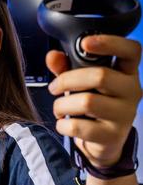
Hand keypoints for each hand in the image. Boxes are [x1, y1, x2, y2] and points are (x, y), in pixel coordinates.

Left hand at [47, 34, 141, 167]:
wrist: (103, 142)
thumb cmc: (93, 107)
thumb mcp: (80, 84)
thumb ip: (66, 68)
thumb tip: (52, 56)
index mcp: (127, 72)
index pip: (131, 50)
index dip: (110, 42)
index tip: (85, 43)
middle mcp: (132, 91)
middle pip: (100, 76)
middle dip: (67, 80)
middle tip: (54, 87)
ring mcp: (125, 114)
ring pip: (87, 102)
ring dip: (61, 105)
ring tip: (59, 109)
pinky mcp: (112, 135)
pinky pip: (78, 127)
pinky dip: (62, 125)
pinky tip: (64, 124)